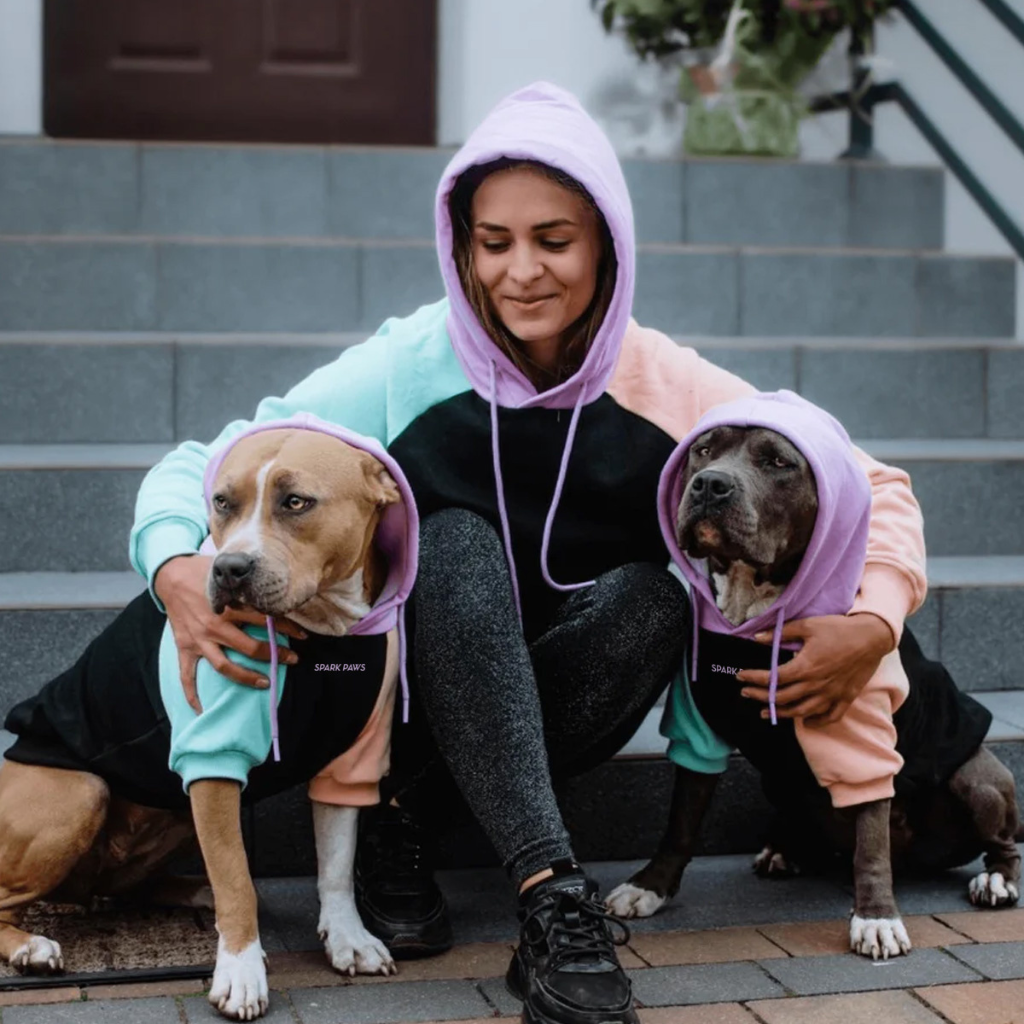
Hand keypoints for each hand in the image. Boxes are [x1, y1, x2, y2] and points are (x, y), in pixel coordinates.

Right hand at [154, 554, 306, 713]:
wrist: (170, 575)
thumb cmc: (204, 570)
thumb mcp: (230, 570)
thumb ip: (250, 579)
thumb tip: (276, 578)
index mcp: (229, 605)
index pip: (265, 620)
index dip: (287, 629)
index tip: (302, 636)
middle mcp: (215, 625)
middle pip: (250, 647)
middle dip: (274, 655)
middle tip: (292, 660)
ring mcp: (200, 639)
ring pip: (225, 666)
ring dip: (247, 677)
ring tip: (266, 683)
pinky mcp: (186, 647)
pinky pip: (187, 675)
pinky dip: (192, 694)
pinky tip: (201, 710)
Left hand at [736, 613, 893, 725]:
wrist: (872, 636)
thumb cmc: (838, 629)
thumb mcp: (807, 625)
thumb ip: (781, 633)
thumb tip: (757, 637)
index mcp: (805, 667)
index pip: (773, 678)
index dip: (753, 679)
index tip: (740, 676)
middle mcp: (816, 685)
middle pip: (783, 697)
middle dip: (761, 697)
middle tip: (746, 694)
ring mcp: (831, 694)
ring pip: (802, 711)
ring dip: (782, 713)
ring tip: (766, 712)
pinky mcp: (845, 697)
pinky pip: (830, 716)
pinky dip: (816, 721)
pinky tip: (806, 722)